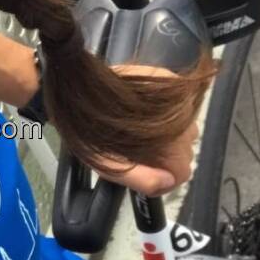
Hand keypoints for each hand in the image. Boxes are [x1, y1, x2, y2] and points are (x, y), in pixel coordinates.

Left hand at [87, 64, 201, 197]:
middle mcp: (182, 120)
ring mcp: (178, 97)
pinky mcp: (170, 78)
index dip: (163, 177)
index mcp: (170, 145)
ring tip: (139, 132)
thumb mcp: (112, 167)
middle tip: (137, 152)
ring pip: (183, 128)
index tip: (147, 174)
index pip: (183, 171)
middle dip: (164, 155)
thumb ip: (144, 181)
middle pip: (183, 150)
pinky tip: (143, 112)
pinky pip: (179, 104)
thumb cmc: (90, 130)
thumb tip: (170, 181)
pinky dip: (166, 112)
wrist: (76, 90)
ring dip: (167, 134)